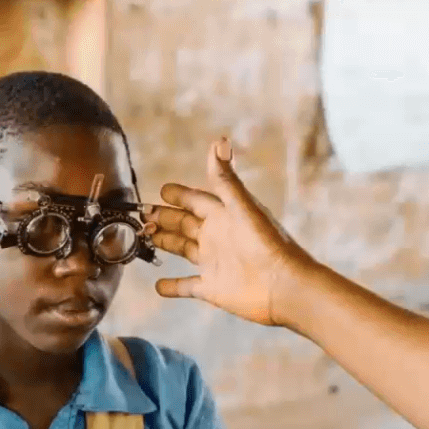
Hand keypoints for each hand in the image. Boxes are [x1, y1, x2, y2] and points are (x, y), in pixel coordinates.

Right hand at [144, 139, 316, 326]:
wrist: (285, 286)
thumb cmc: (268, 244)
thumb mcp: (243, 207)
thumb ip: (226, 179)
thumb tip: (219, 140)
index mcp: (224, 215)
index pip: (196, 200)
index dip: (179, 194)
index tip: (163, 190)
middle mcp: (217, 237)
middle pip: (184, 223)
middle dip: (164, 217)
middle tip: (143, 214)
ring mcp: (214, 263)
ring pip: (182, 249)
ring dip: (165, 243)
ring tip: (144, 237)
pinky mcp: (213, 288)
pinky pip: (187, 286)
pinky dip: (173, 287)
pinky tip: (158, 286)